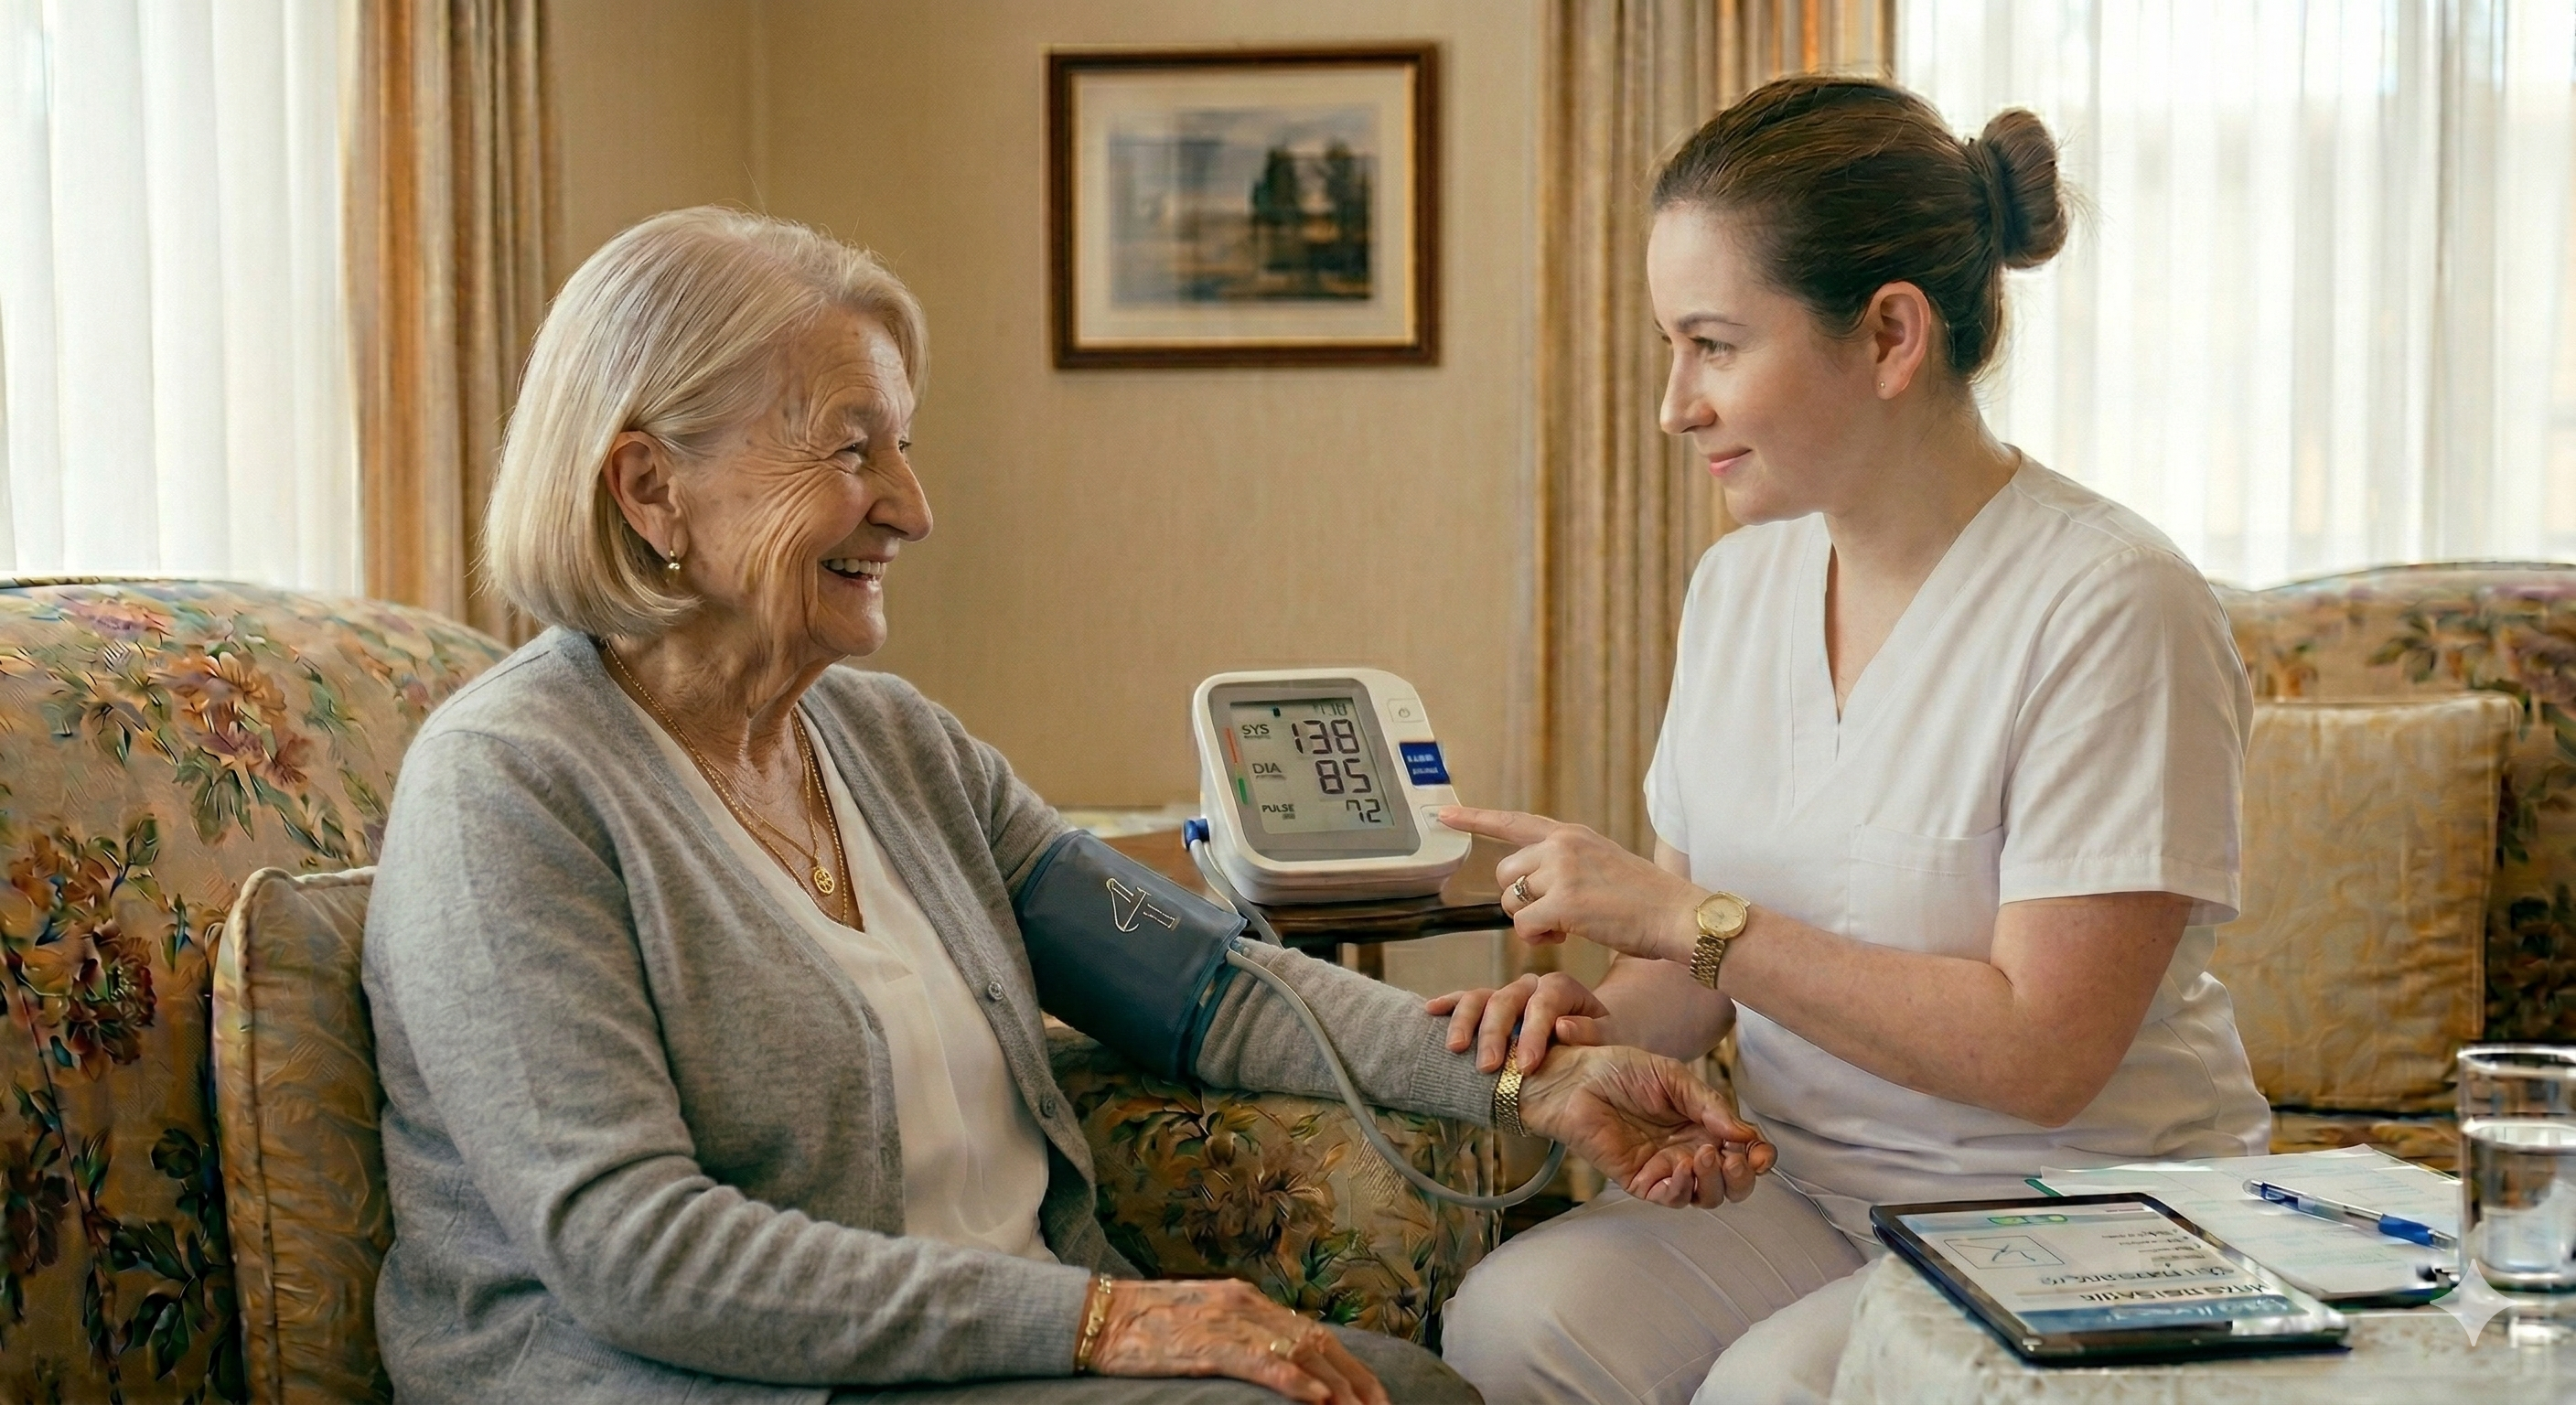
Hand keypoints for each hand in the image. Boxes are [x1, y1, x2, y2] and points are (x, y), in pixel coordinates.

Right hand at [1090, 1278, 1385, 1404]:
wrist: (1098, 1316)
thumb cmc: (1145, 1325)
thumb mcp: (1203, 1320)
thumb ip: (1240, 1334)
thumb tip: (1276, 1357)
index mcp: (1247, 1300)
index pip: (1313, 1332)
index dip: (1349, 1364)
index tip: (1373, 1393)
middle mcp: (1247, 1305)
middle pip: (1318, 1341)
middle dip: (1355, 1379)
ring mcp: (1229, 1323)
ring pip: (1299, 1352)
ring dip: (1337, 1385)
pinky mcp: (1208, 1345)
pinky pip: (1261, 1362)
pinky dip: (1294, 1380)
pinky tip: (1318, 1398)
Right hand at [1427, 971, 1618, 1073]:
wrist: (1587, 1049)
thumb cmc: (1599, 1048)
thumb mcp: (1609, 1042)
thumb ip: (1593, 1033)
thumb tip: (1564, 1027)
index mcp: (1562, 990)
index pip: (1545, 1001)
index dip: (1535, 1032)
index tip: (1527, 1066)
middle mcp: (1531, 987)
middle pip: (1508, 998)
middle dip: (1495, 1033)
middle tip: (1488, 1066)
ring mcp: (1506, 996)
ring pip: (1482, 997)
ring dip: (1466, 1021)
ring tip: (1456, 1048)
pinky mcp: (1487, 1008)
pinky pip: (1465, 1000)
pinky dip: (1448, 1004)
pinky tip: (1430, 1010)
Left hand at [1441, 806, 1705, 962]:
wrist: (1678, 916)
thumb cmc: (1646, 902)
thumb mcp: (1603, 865)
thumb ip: (1567, 865)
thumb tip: (1533, 887)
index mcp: (1571, 834)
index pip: (1513, 822)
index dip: (1474, 819)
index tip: (1441, 814)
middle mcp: (1562, 845)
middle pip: (1505, 874)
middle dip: (1519, 901)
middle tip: (1551, 918)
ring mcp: (1563, 871)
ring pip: (1512, 901)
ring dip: (1530, 922)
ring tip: (1565, 928)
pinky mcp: (1565, 902)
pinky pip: (1524, 926)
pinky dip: (1538, 939)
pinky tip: (1565, 937)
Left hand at [1516, 1043, 1774, 1207]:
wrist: (1576, 1076)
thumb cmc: (1621, 1070)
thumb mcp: (1674, 1078)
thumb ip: (1710, 1106)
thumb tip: (1746, 1135)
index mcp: (1702, 1127)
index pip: (1741, 1154)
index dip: (1758, 1159)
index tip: (1762, 1154)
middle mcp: (1688, 1151)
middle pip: (1730, 1184)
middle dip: (1741, 1178)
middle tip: (1734, 1159)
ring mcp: (1664, 1168)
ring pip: (1704, 1196)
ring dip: (1713, 1182)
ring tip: (1703, 1155)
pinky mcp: (1638, 1180)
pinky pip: (1668, 1198)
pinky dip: (1680, 1189)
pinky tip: (1679, 1168)